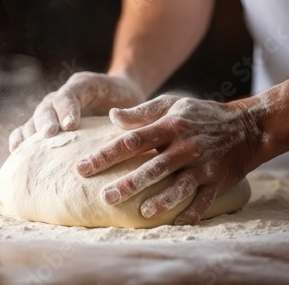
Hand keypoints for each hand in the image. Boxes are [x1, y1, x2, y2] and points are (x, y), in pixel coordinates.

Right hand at [8, 71, 144, 151]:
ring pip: (34, 118)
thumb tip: (131, 135)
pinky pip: (28, 130)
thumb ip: (129, 113)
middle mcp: (61, 97)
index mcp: (82, 86)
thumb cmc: (127, 101)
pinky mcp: (46, 125)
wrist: (118, 94)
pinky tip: (16, 154)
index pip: (71, 95)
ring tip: (23, 149)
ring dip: (29, 133)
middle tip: (50, 134)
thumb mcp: (131, 102)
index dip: (68, 109)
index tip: (71, 125)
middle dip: (46, 120)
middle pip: (48, 106)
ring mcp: (51, 111)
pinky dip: (20, 139)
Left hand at [76, 95, 262, 224]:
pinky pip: (204, 200)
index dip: (105, 155)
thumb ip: (141, 113)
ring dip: (161, 200)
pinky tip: (177, 223)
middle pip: (152, 167)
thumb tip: (111, 115)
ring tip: (142, 212)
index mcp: (169, 127)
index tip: (81, 168)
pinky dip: (192, 213)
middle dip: (128, 184)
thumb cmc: (199, 115)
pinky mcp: (218, 181)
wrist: (246, 126)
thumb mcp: (171, 104)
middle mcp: (185, 147)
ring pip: (179, 186)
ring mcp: (202, 166)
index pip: (131, 141)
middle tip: (105, 198)